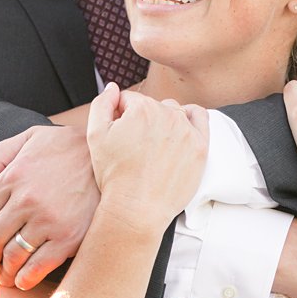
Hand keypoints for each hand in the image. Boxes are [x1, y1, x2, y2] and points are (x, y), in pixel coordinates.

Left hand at [0, 124, 98, 290]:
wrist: (115, 157)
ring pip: (12, 256)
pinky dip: (25, 279)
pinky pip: (38, 266)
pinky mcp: (70, 237)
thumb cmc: (68, 148)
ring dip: (2, 273)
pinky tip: (22, 281)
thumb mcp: (31, 137)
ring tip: (1, 278)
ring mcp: (49, 220)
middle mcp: (27, 199)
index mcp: (13, 176)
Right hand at [86, 84, 207, 235]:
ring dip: (164, 121)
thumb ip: (102, 104)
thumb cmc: (115, 176)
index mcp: (142, 108)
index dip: (120, 117)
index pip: (129, 100)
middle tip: (135, 145)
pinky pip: (200, 119)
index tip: (120, 135)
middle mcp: (167, 114)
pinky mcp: (200, 146)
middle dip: (142, 120)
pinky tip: (180, 131)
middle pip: (152, 106)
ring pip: (174, 112)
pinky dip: (190, 120)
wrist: (136, 209)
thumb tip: (113, 88)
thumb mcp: (95, 135)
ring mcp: (186, 130)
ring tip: (154, 145)